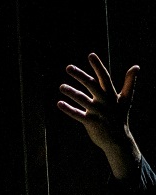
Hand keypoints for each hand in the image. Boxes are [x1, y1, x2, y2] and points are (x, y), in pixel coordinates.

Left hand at [58, 52, 140, 179]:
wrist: (118, 139)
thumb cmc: (119, 116)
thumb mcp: (126, 98)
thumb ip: (130, 82)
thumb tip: (136, 66)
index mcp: (111, 94)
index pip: (104, 76)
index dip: (98, 66)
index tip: (91, 55)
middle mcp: (104, 101)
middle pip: (91, 85)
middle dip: (80, 75)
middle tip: (68, 67)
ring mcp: (97, 112)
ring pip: (83, 99)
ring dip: (71, 92)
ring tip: (61, 86)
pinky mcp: (91, 122)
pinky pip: (78, 115)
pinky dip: (68, 109)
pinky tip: (59, 103)